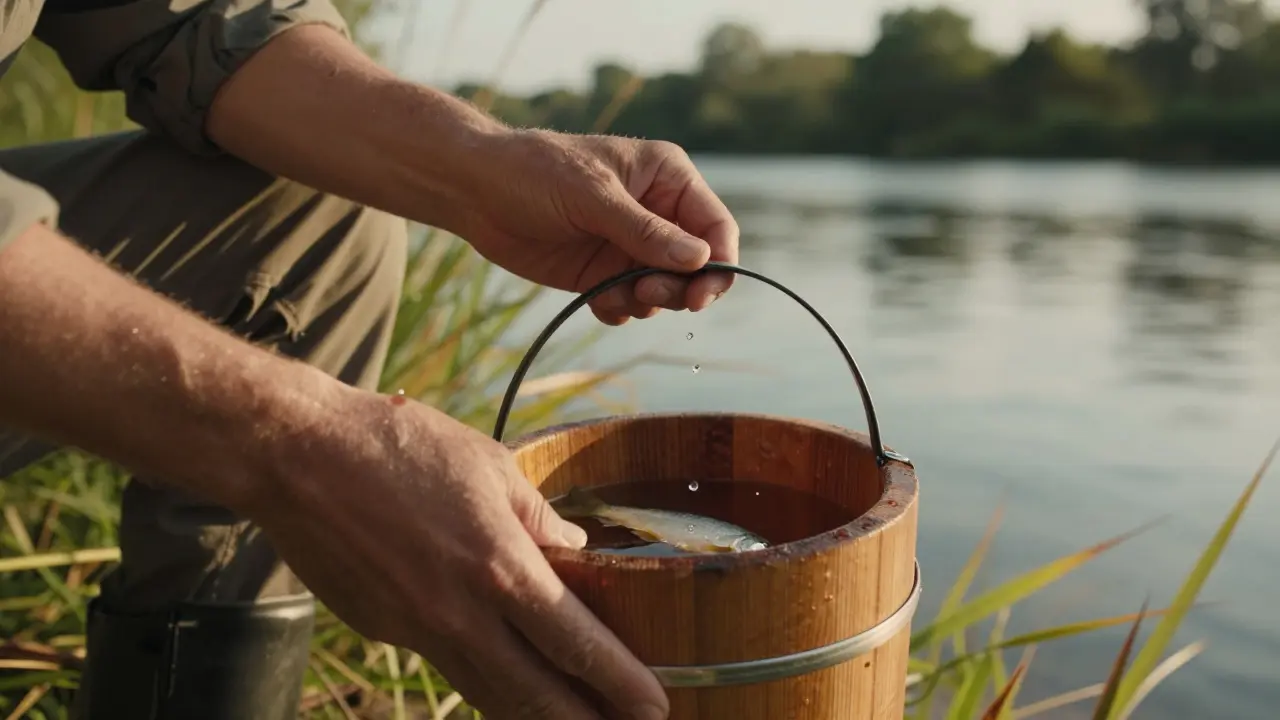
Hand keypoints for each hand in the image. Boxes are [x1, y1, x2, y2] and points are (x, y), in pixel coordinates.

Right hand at [251, 382, 667, 719]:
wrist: (297, 456)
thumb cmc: (399, 446)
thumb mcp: (489, 465)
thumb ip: (539, 517)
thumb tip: (577, 552)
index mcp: (497, 566)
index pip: (574, 643)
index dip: (619, 681)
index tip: (653, 706)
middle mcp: (459, 613)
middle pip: (535, 694)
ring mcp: (416, 630)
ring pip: (487, 693)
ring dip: (534, 715)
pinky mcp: (382, 630)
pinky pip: (444, 664)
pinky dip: (481, 679)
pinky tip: (502, 677)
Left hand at [453, 129, 739, 325]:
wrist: (475, 191)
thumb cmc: (534, 172)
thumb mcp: (592, 197)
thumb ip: (645, 231)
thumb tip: (700, 260)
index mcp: (667, 178)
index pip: (716, 226)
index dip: (719, 264)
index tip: (701, 297)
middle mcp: (657, 213)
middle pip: (698, 267)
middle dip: (677, 289)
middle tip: (645, 294)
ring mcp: (631, 246)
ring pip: (666, 291)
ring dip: (645, 302)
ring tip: (610, 294)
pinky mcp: (604, 273)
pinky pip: (631, 305)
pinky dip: (619, 310)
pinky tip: (596, 301)